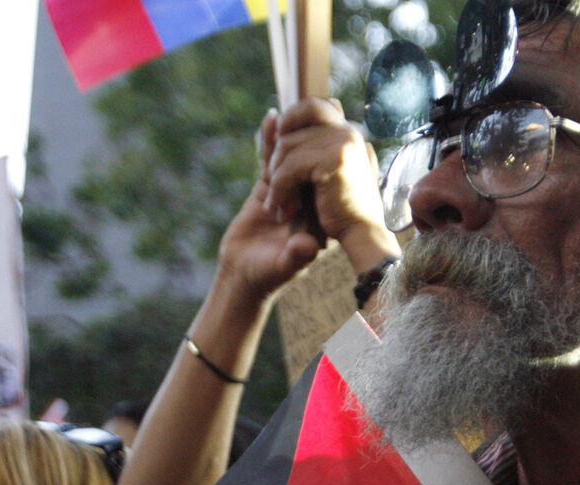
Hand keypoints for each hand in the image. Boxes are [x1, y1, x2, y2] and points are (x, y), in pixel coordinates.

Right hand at [215, 108, 325, 305]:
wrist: (244, 276)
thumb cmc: (268, 274)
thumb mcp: (284, 266)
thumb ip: (296, 256)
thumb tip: (307, 247)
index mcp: (323, 215)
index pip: (333, 181)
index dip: (335, 159)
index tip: (334, 139)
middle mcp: (310, 200)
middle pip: (318, 162)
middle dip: (314, 140)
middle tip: (313, 119)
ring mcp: (289, 190)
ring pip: (294, 155)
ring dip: (293, 135)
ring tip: (293, 113)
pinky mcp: (266, 186)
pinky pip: (269, 158)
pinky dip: (269, 140)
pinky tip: (271, 120)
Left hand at [263, 99, 397, 272]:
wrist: (363, 237)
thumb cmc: (344, 210)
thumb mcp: (328, 172)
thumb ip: (316, 147)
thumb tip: (298, 115)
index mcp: (347, 132)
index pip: (312, 107)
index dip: (289, 120)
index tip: (275, 144)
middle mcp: (347, 132)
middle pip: (293, 121)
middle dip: (276, 148)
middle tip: (269, 178)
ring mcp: (342, 143)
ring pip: (287, 147)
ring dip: (275, 177)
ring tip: (278, 205)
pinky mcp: (334, 161)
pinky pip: (290, 167)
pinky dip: (279, 190)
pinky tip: (281, 208)